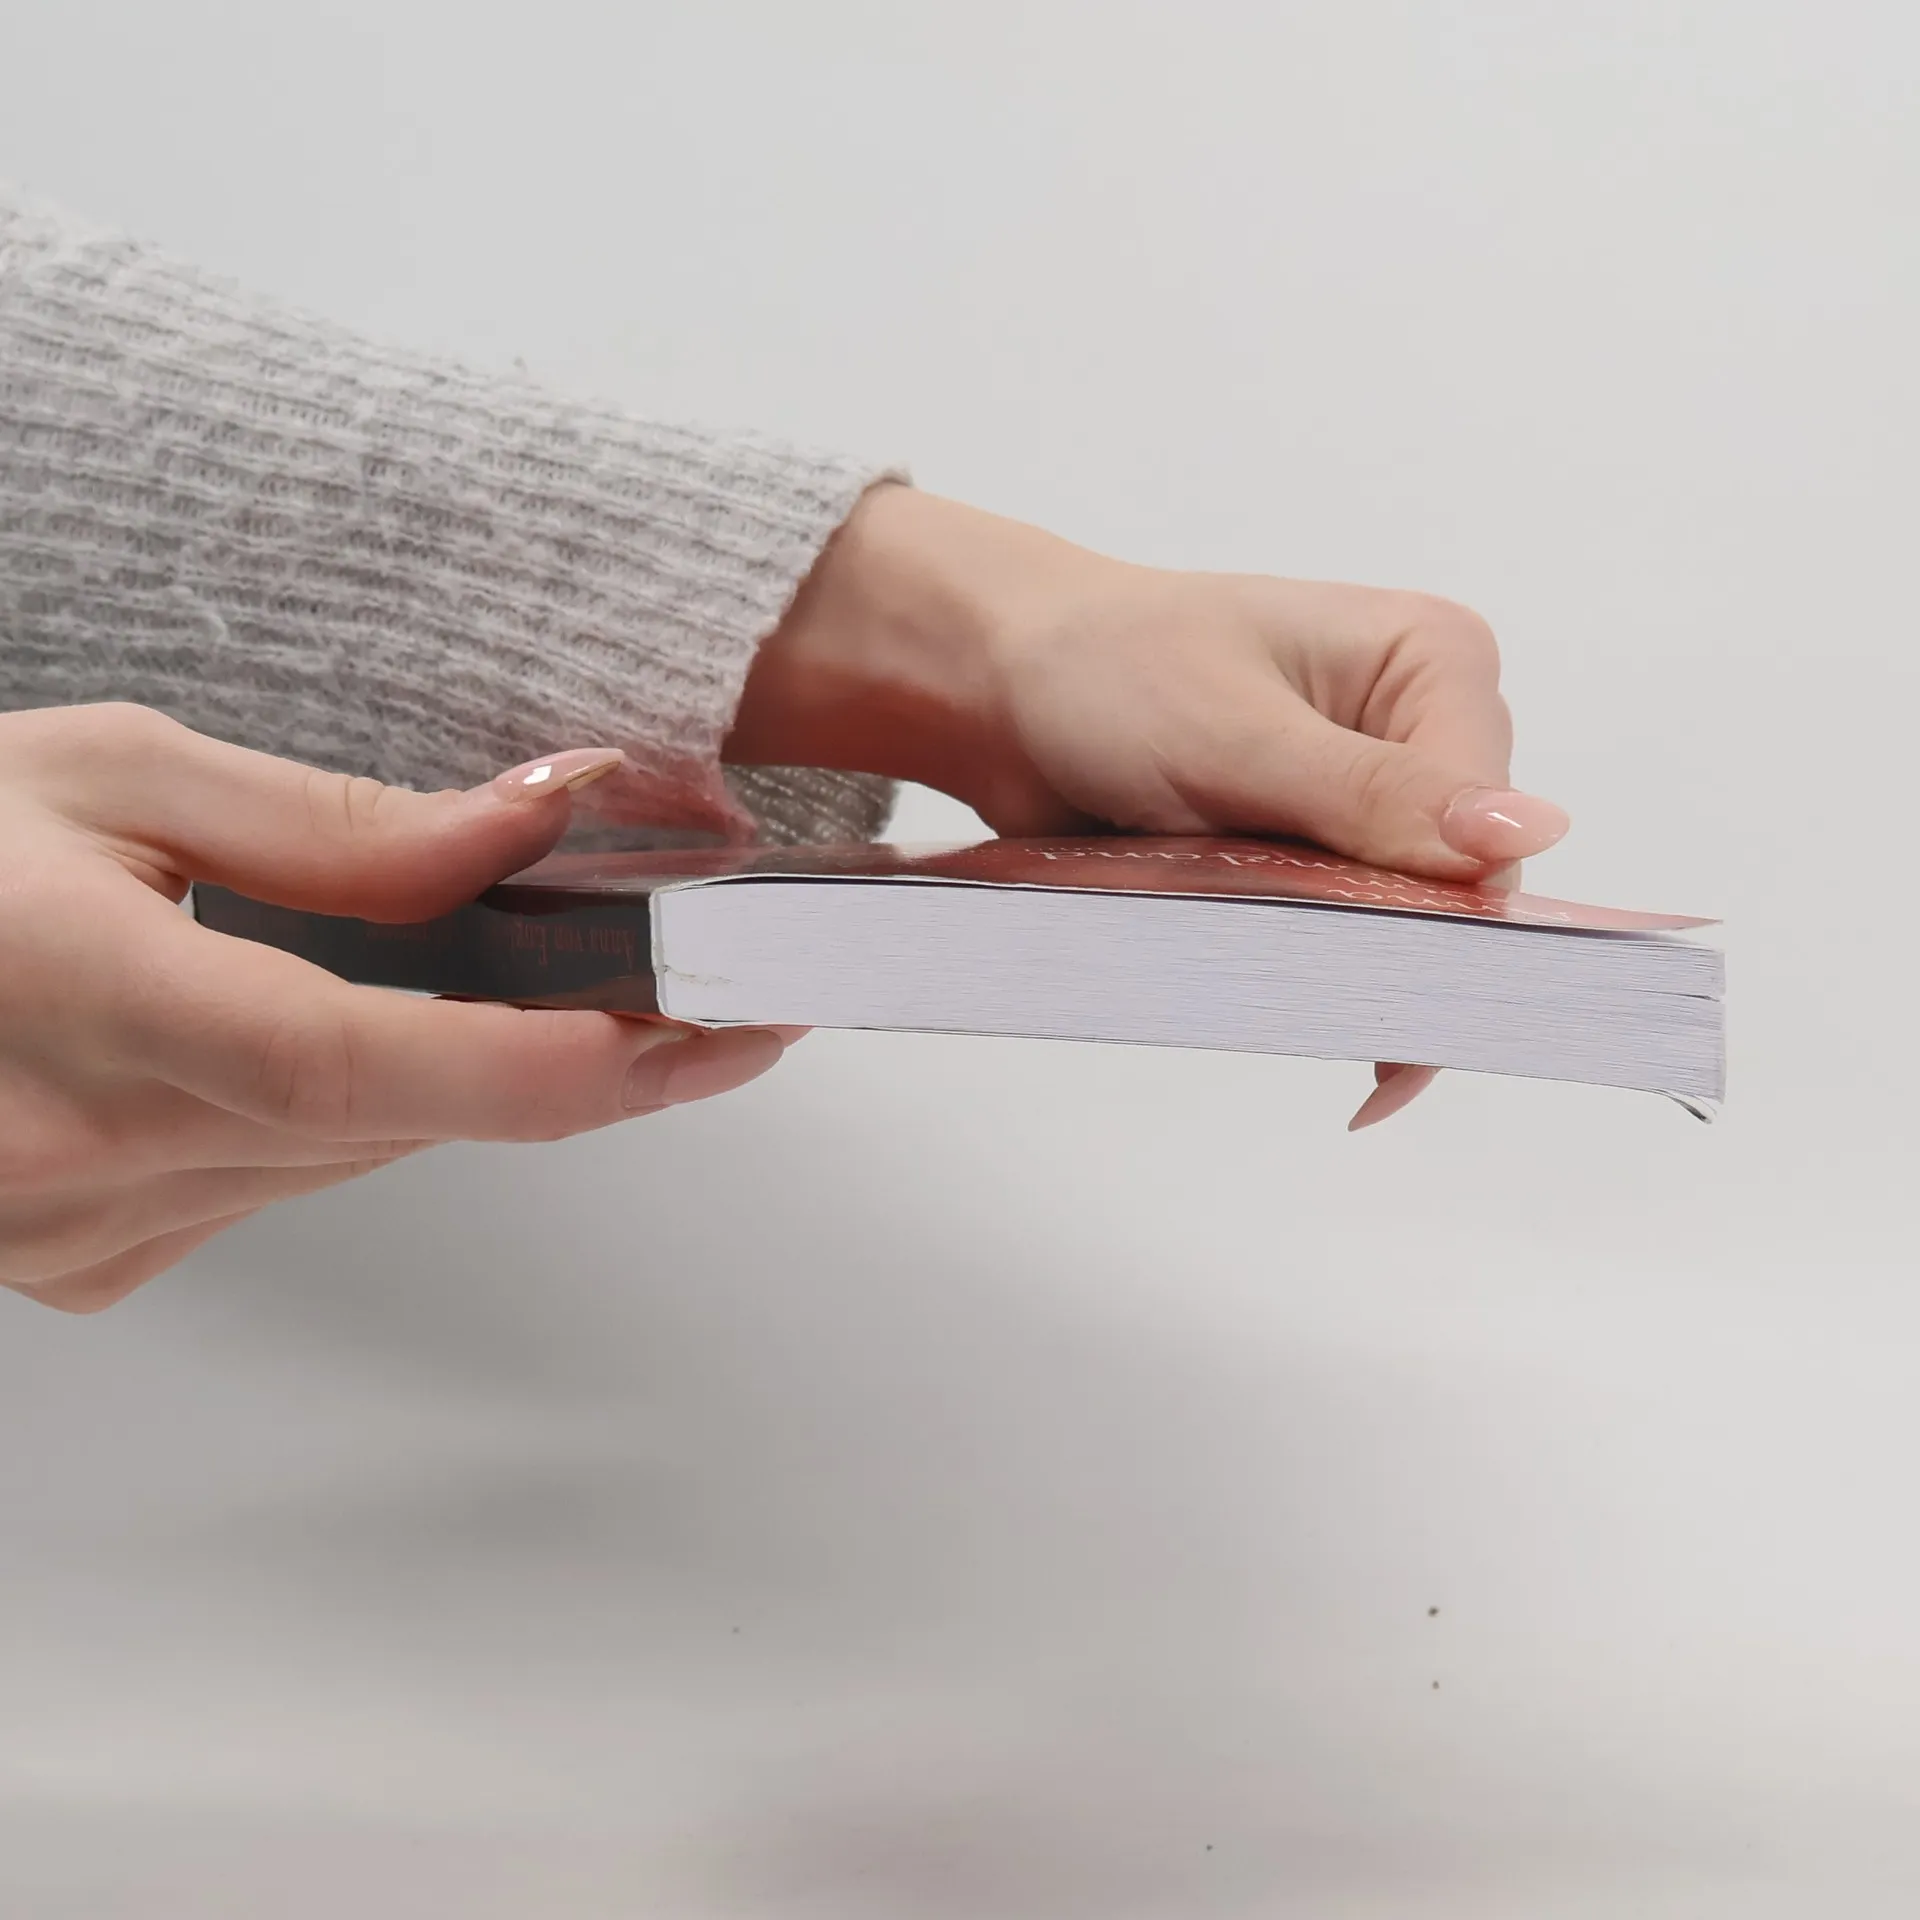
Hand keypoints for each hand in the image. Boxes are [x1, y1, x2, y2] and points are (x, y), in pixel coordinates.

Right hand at [0, 706, 795, 1311]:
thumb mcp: (111, 774)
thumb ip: (338, 822)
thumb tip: (534, 822)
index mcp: (83, 1001)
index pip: (358, 1059)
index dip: (549, 1061)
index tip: (701, 1035)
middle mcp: (80, 1151)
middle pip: (396, 1110)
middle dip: (554, 1051)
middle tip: (678, 979)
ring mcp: (82, 1228)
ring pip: (355, 1152)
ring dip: (437, 1069)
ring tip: (496, 982)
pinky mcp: (93, 1260)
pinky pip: (286, 1183)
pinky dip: (338, 1111)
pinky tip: (307, 1031)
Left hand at [731, 485, 1569, 1127]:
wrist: (1001, 690)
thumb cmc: (1104, 670)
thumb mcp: (1237, 733)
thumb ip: (1375, 794)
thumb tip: (1524, 833)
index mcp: (1434, 659)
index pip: (1491, 823)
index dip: (1448, 912)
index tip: (1384, 987)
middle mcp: (1421, 724)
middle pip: (1459, 881)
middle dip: (1397, 949)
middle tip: (1320, 1013)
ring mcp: (1371, 795)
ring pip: (1406, 920)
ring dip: (1349, 964)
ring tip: (1285, 1000)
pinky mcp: (1319, 847)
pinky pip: (1348, 931)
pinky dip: (1317, 968)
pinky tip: (1299, 1012)